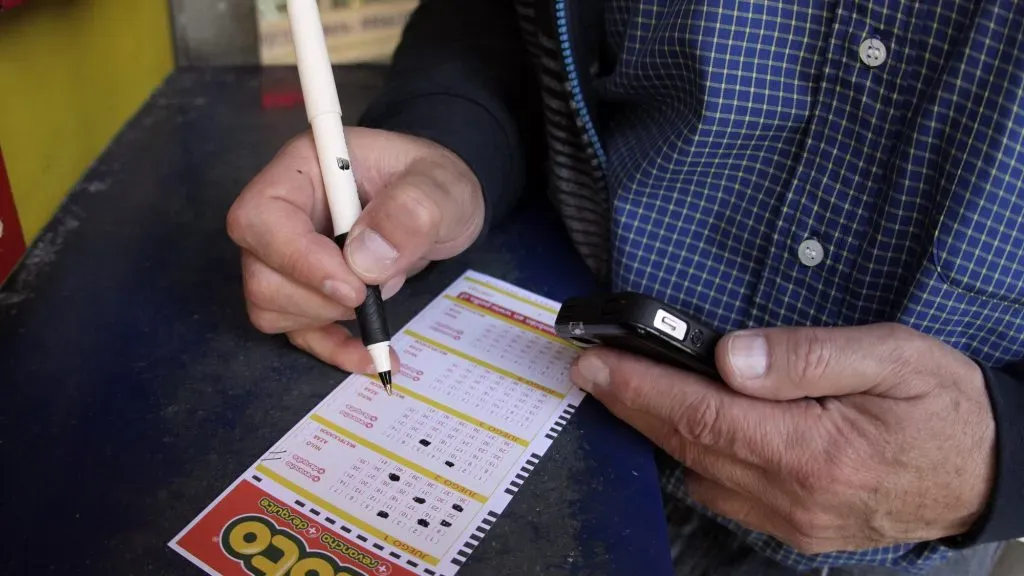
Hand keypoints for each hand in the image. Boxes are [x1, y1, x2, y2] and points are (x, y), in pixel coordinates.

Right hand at [227, 127, 483, 372]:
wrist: (443, 207)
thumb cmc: (437, 184)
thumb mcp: (443, 186)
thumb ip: (413, 209)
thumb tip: (364, 259)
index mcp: (305, 170)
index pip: (261, 217)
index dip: (297, 259)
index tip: (353, 286)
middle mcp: (284, 212)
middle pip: (259, 271)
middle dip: (318, 297)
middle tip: (374, 292)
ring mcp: (289, 255)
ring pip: (269, 306)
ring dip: (326, 318)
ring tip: (378, 296)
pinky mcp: (307, 291)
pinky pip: (297, 332)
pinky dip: (334, 349)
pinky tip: (372, 355)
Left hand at [569, 323, 996, 552]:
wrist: (988, 473)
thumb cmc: (945, 407)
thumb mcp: (892, 356)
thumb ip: (807, 355)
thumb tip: (730, 356)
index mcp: (813, 451)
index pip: (701, 415)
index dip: (640, 388)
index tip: (596, 363)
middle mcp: (792, 496)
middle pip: (687, 445)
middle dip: (631, 405)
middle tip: (589, 371)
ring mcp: (790, 520)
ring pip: (697, 472)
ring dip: (654, 431)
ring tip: (622, 389)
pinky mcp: (793, 528)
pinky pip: (722, 493)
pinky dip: (689, 457)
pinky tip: (678, 427)